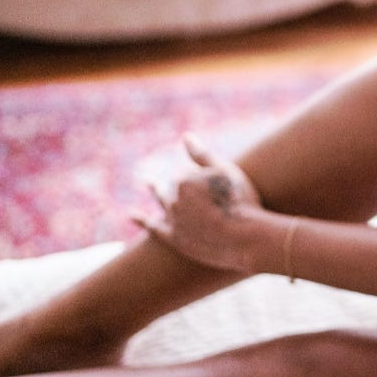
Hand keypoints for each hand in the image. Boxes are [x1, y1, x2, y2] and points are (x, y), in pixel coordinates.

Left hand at [133, 134, 263, 274]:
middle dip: (169, 181)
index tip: (206, 181)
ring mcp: (172, 220)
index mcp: (184, 180)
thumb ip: (203, 155)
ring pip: (162, 203)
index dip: (197, 178)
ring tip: (150, 185)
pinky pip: (153, 228)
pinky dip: (142, 220)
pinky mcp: (174, 240)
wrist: (244, 239)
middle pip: (170, 187)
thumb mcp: (225, 172)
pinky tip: (132, 215)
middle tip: (164, 175)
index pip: (185, 176)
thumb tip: (186, 136)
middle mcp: (173, 199)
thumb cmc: (240, 201)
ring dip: (157, 193)